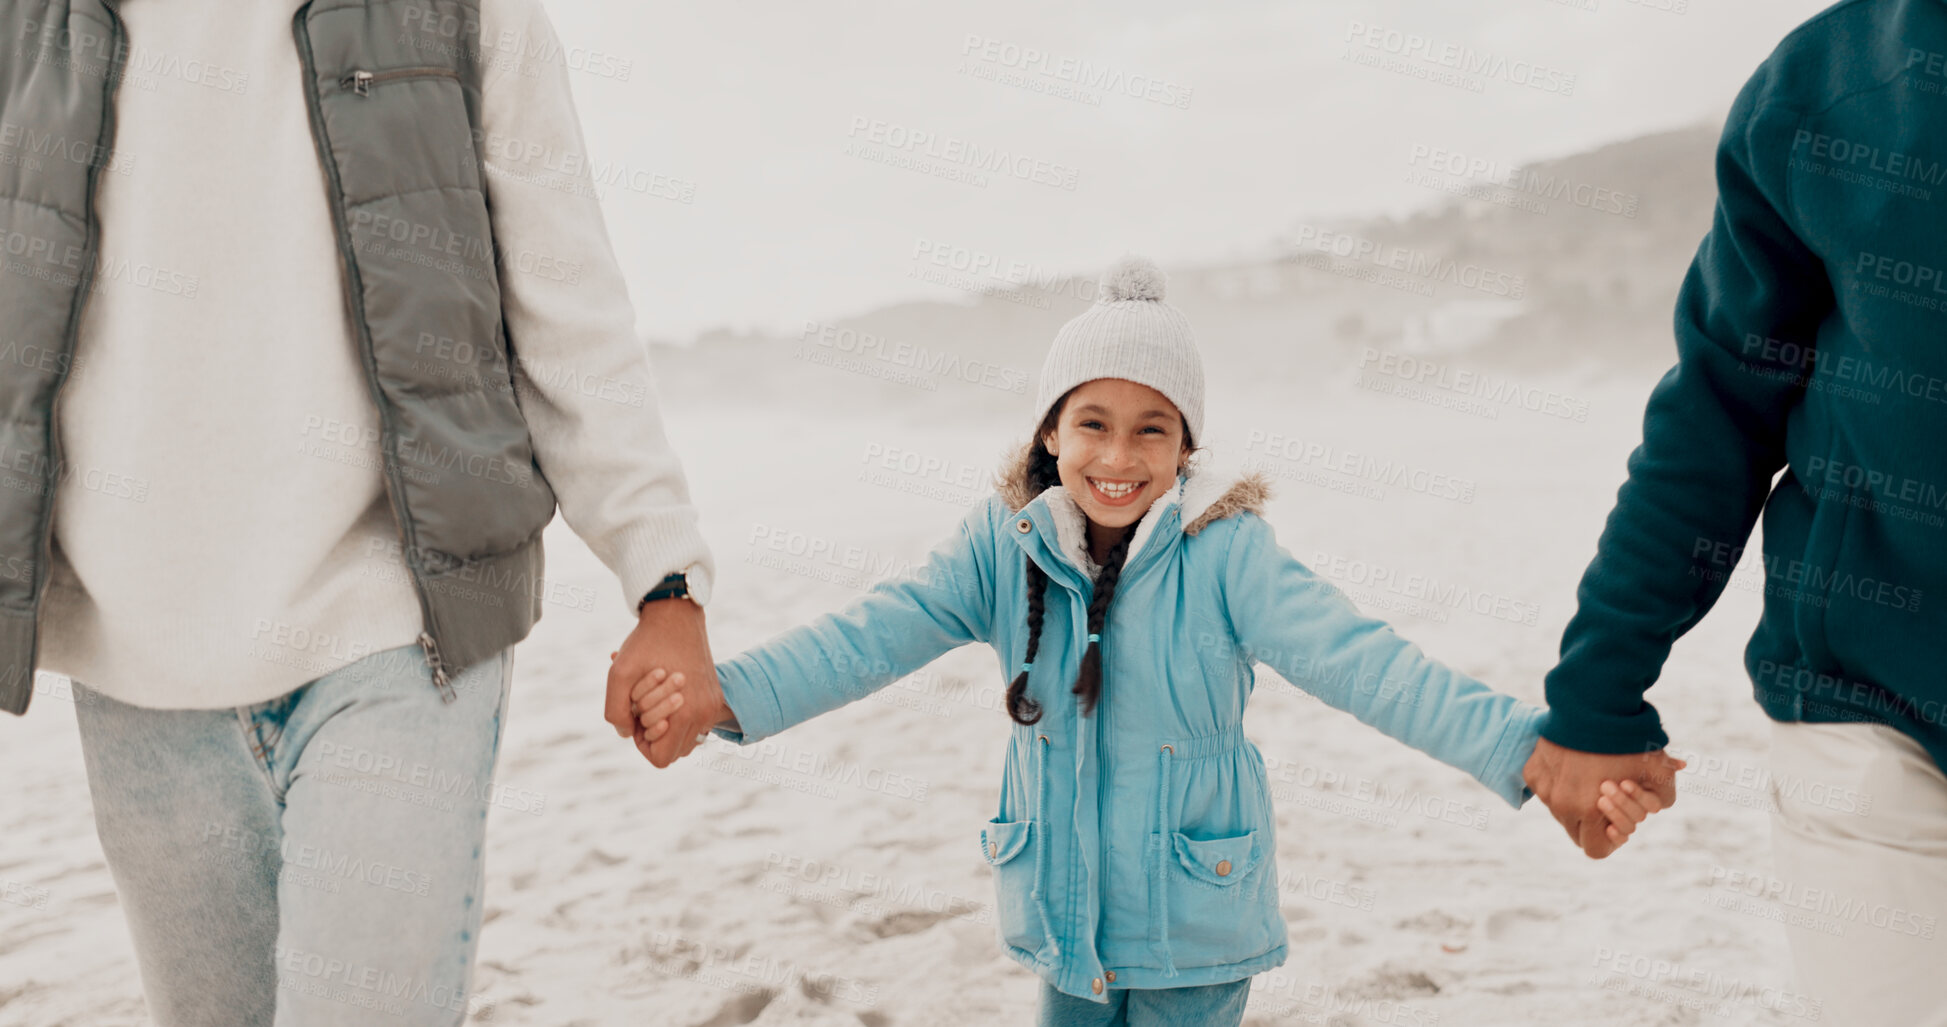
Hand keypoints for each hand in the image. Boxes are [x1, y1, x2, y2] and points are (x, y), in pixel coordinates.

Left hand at [604, 597, 723, 767]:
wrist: (677, 615)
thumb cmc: (646, 643)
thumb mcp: (618, 675)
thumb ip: (615, 713)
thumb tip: (627, 735)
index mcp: (685, 714)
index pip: (662, 758)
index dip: (642, 745)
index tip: (635, 719)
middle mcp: (704, 714)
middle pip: (675, 753)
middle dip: (655, 736)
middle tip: (643, 708)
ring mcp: (712, 706)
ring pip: (687, 740)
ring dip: (669, 728)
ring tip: (655, 701)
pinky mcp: (715, 696)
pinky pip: (697, 724)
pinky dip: (681, 717)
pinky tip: (669, 694)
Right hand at [1523, 737, 1686, 858]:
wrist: (1592, 703)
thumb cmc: (1627, 740)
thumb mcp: (1659, 773)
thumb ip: (1662, 799)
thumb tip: (1656, 808)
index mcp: (1589, 812)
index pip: (1596, 850)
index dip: (1610, 840)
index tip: (1616, 823)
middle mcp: (1561, 805)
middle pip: (1576, 833)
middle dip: (1593, 822)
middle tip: (1606, 797)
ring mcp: (1543, 788)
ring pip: (1559, 810)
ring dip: (1574, 802)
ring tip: (1590, 774)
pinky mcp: (1532, 770)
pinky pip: (1545, 788)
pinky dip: (1558, 782)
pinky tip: (1573, 762)